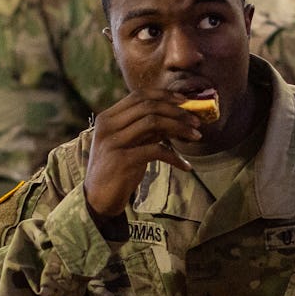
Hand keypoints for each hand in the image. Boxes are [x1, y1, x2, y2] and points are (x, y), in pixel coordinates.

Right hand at [82, 90, 201, 218]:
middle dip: (177, 111)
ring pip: (153, 123)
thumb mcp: (129, 143)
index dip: (164, 95)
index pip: (138, 96)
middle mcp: (107, 126)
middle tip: (196, 121)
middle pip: (148, 107)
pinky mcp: (122, 161)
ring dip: (180, 128)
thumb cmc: (117, 169)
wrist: (98, 199)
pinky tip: (186, 166)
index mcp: (107, 118)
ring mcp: (113, 142)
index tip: (185, 101)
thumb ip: (146, 129)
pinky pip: (156, 151)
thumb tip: (177, 116)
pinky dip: (175, 157)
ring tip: (196, 136)